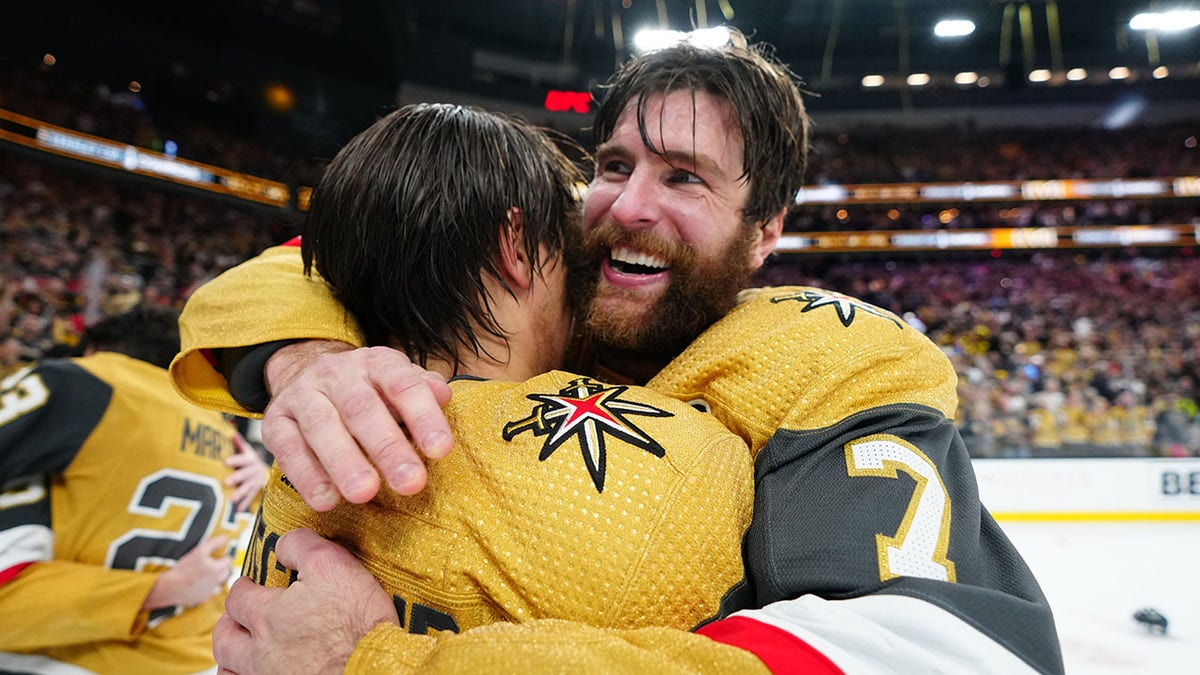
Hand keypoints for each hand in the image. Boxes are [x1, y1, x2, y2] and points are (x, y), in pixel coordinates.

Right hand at [142, 535, 230, 610]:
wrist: (171, 587)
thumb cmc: (185, 569)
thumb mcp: (200, 551)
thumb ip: (214, 543)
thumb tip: (225, 538)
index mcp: (218, 570)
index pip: (228, 561)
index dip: (223, 556)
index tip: (218, 554)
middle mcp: (216, 581)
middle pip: (225, 572)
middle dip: (221, 566)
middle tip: (211, 562)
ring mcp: (209, 591)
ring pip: (216, 582)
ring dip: (212, 576)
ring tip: (201, 571)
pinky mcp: (201, 598)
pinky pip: (206, 590)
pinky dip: (203, 586)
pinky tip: (194, 581)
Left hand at [213, 528, 398, 674]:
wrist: (374, 666)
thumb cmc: (358, 622)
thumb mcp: (334, 565)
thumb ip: (301, 546)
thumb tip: (283, 544)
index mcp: (268, 616)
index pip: (237, 597)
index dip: (244, 586)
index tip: (251, 584)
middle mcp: (260, 651)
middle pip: (225, 638)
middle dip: (229, 623)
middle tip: (239, 616)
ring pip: (230, 668)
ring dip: (231, 655)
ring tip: (242, 647)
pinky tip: (258, 671)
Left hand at [225, 433, 267, 510]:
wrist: (261, 469)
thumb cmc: (246, 458)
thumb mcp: (244, 449)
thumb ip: (238, 443)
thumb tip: (231, 433)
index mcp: (251, 458)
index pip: (244, 458)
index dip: (236, 459)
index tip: (226, 461)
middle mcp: (255, 469)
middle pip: (247, 473)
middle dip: (237, 477)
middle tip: (226, 482)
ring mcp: (256, 481)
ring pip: (249, 487)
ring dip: (241, 493)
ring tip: (231, 499)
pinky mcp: (256, 491)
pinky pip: (250, 498)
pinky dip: (245, 503)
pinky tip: (238, 509)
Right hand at [261, 344, 452, 510]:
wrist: (306, 375)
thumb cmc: (369, 392)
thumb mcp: (398, 385)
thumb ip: (423, 392)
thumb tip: (444, 396)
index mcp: (376, 362)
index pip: (403, 385)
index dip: (423, 417)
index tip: (441, 450)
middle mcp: (337, 373)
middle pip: (362, 409)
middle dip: (387, 447)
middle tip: (410, 483)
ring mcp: (302, 394)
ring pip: (322, 426)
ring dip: (344, 462)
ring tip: (364, 493)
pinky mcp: (275, 420)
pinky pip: (287, 448)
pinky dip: (306, 475)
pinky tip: (325, 500)